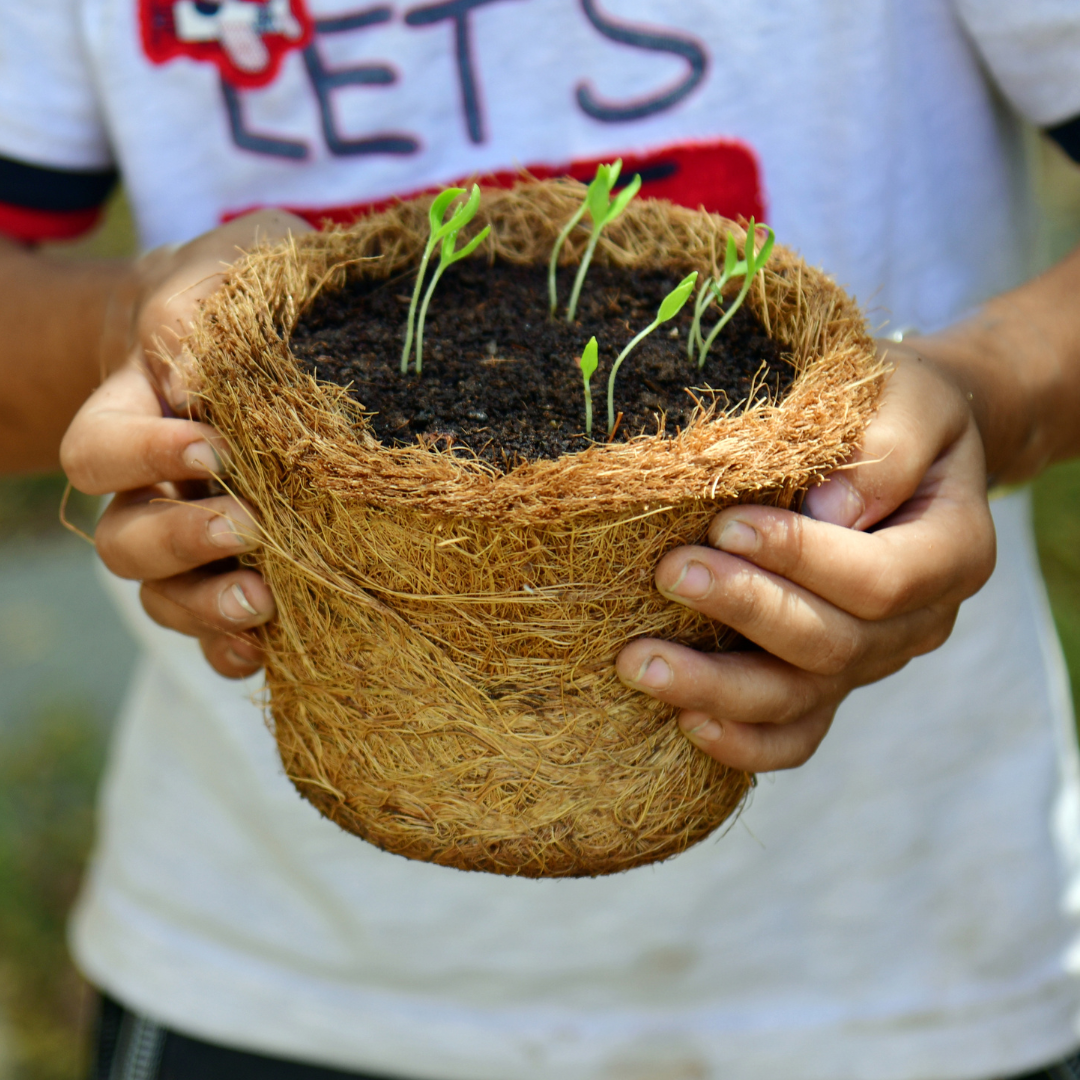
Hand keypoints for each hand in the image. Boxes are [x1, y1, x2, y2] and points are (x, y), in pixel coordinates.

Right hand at [61, 211, 312, 677]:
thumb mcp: (245, 259)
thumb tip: (233, 338)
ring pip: (161, 595)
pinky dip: (230, 649)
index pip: (99, 448)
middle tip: (244, 527)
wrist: (260, 341)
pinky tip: (269, 651)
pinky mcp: (235, 569)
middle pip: (121, 539)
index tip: (212, 446)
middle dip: (177, 541)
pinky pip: (213, 631)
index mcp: (135, 410)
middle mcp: (149, 486)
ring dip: (205, 607)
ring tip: (264, 602)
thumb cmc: (250, 292)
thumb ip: (228, 280)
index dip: (141, 457)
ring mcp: (187, 535)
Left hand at [615, 343, 996, 772]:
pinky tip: (686, 722)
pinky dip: (745, 742)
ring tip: (641, 663)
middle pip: (834, 644)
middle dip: (744, 610)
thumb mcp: (906, 399)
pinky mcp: (830, 682)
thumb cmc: (895, 410)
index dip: (800, 558)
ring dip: (718, 687)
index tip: (725, 524)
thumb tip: (828, 510)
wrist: (901, 447)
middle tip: (669, 572)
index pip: (879, 578)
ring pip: (804, 700)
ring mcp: (873, 661)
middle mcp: (919, 622)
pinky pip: (796, 735)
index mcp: (953, 551)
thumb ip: (883, 448)